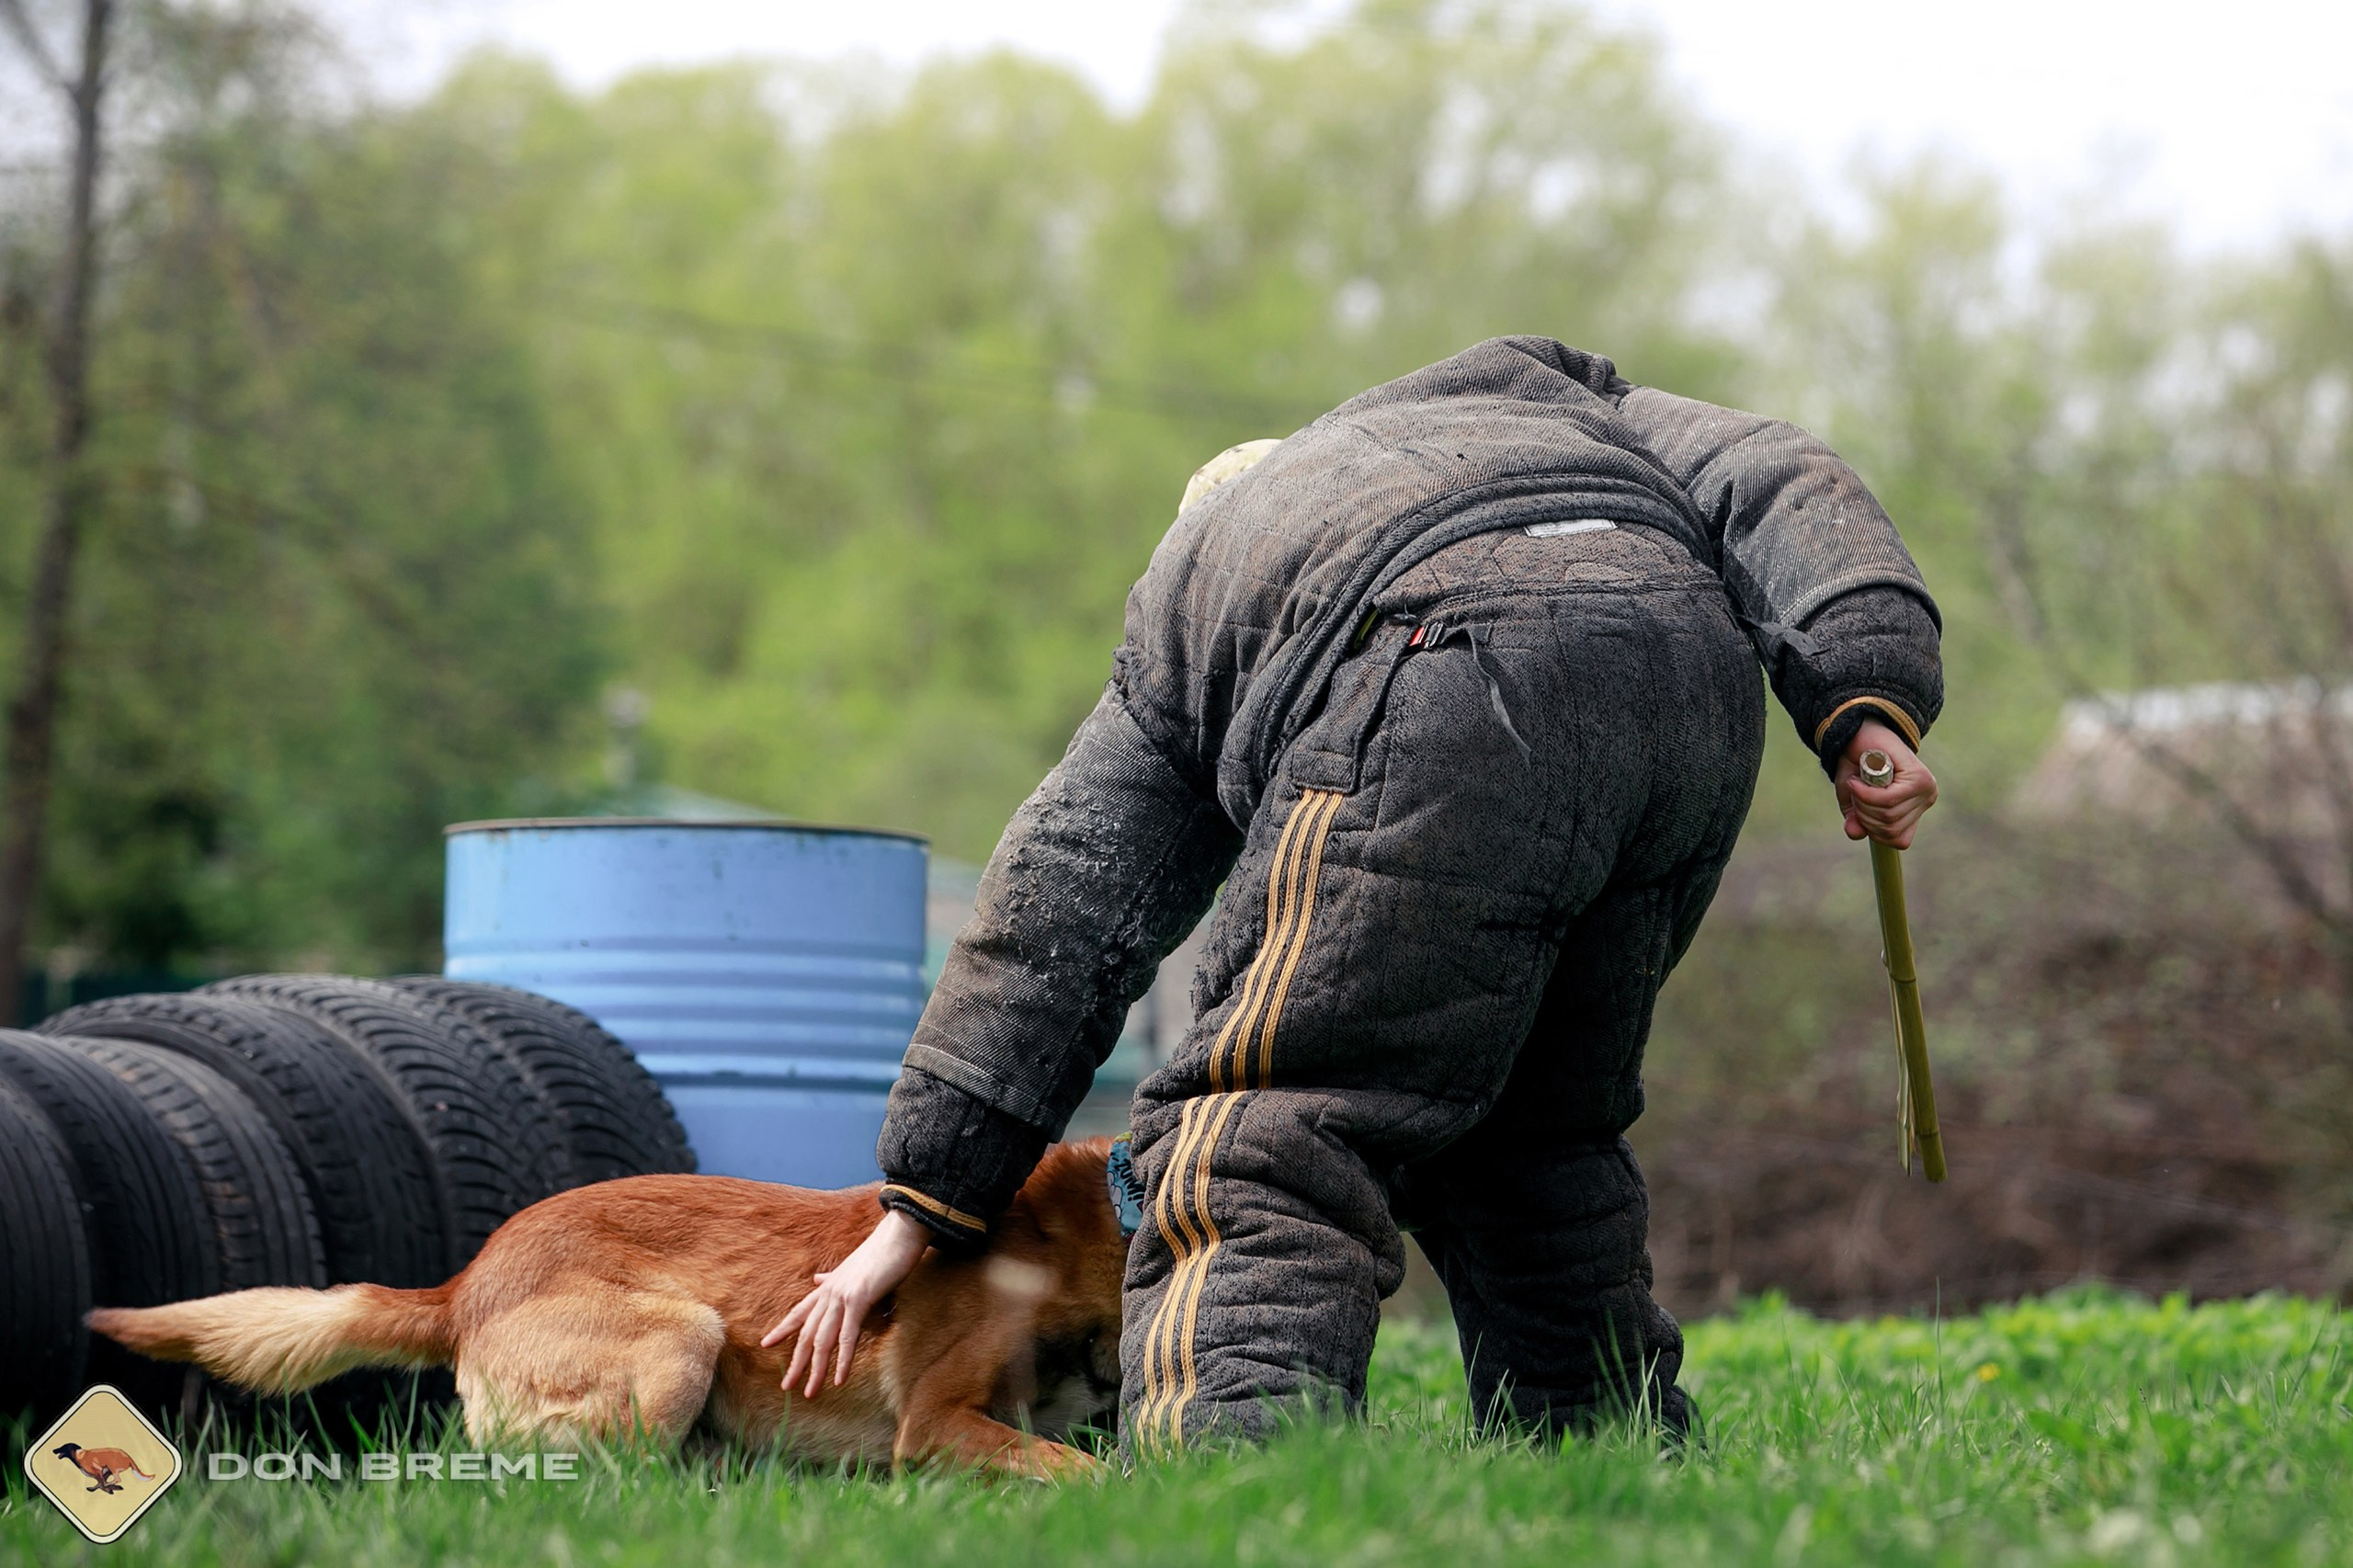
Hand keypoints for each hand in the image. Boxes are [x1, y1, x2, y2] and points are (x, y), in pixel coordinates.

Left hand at [760, 1208, 929, 1398]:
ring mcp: (841, 1296)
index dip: (782, 1329)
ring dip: (816, 1369)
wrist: (899, 1232)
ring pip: (823, 1340)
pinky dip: (842, 1360)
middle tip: (786, 1386)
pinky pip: (847, 1336)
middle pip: (807, 1334)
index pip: (799, 1312)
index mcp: (828, 1286)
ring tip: (810, 1392)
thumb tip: (817, 1278)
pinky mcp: (858, 1299)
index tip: (765, 1344)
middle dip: (797, 1362)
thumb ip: (835, 1279)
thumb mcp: (854, 1268)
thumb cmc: (881, 1250)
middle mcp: (829, 1293)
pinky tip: (839, 1379)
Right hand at [1832, 718, 1936, 848]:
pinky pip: (1887, 799)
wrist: (1859, 732)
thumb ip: (1857, 820)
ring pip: (1888, 815)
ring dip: (1862, 802)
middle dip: (1863, 815)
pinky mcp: (1918, 776)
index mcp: (1916, 809)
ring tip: (1856, 783)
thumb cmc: (1857, 766)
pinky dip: (1864, 793)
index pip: (1899, 840)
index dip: (1873, 830)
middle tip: (1855, 791)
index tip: (1860, 809)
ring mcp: (1925, 788)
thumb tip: (1855, 834)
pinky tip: (1857, 780)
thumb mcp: (1854, 800)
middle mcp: (1926, 799)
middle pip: (1890, 829)